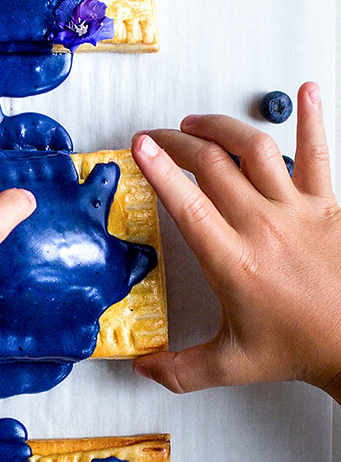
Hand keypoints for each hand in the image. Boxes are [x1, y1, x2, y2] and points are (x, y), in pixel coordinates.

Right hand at [130, 82, 340, 398]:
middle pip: (210, 165)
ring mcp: (297, 211)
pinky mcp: (326, 205)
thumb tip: (142, 367)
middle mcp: (262, 227)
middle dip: (176, 142)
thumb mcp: (231, 365)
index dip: (159, 169)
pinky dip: (312, 119)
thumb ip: (180, 369)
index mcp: (233, 262)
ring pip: (254, 149)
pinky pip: (318, 153)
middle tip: (157, 138)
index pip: (186, 204)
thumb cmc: (299, 347)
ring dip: (221, 128)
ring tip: (198, 123)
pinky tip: (308, 92)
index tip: (139, 147)